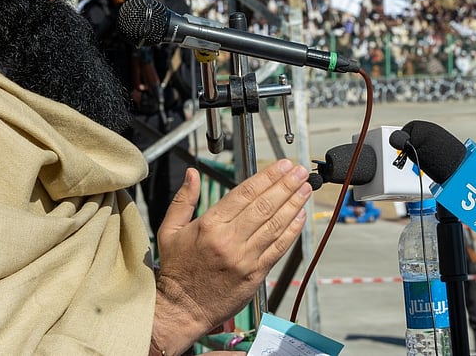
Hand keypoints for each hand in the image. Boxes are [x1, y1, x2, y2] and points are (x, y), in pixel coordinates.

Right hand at [150, 159, 310, 353]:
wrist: (182, 309)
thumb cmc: (177, 270)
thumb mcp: (170, 230)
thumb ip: (184, 200)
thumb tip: (193, 173)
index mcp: (209, 225)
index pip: (245, 193)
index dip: (267, 177)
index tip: (282, 166)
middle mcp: (229, 240)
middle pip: (264, 206)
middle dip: (286, 185)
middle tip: (300, 171)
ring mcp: (245, 258)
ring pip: (275, 225)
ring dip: (294, 204)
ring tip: (305, 188)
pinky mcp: (255, 274)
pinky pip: (278, 248)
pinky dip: (292, 231)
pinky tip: (301, 216)